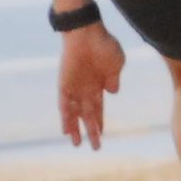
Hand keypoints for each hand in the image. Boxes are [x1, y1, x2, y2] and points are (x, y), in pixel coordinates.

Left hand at [59, 23, 123, 148]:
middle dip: (92, 131)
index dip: (100, 121)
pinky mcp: (64, 85)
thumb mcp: (116, 63)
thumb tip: (113, 92)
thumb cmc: (104, 44)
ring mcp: (75, 88)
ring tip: (77, 144)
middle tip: (95, 147)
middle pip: (88, 115)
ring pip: (74, 113)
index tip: (102, 134)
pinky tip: (65, 130)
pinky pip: (64, 105)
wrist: (86, 33)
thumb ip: (114, 78)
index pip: (99, 108)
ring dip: (76, 129)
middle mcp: (86, 89)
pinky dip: (65, 118)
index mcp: (100, 84)